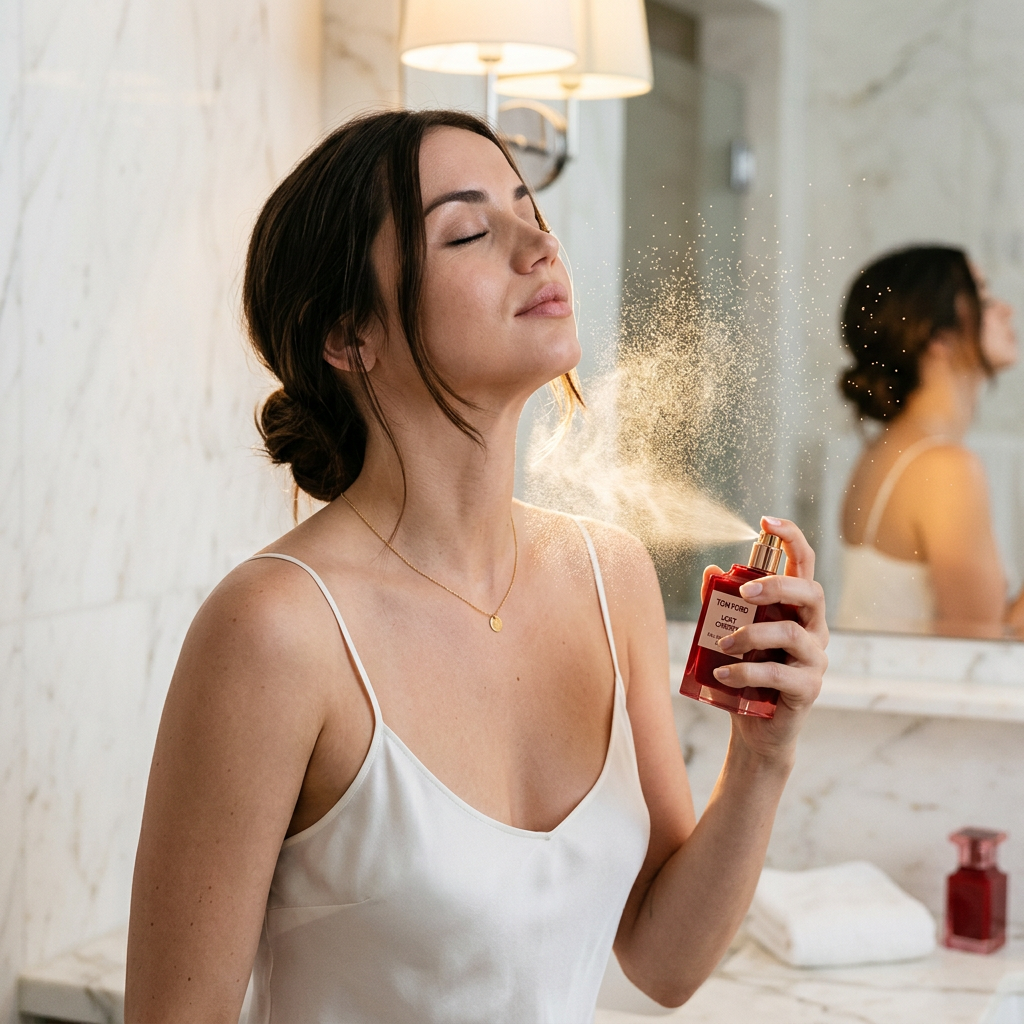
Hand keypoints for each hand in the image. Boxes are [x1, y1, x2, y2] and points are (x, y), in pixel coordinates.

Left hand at [700, 517, 827, 763]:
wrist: (756, 728)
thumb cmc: (746, 673)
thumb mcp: (730, 633)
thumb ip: (722, 604)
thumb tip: (711, 570)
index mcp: (796, 608)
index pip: (804, 564)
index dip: (791, 538)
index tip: (767, 520)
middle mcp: (813, 628)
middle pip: (810, 592)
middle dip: (776, 585)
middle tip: (742, 592)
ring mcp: (814, 658)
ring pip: (792, 632)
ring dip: (751, 634)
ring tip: (722, 645)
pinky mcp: (808, 688)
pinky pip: (779, 673)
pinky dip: (746, 671)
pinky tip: (723, 674)